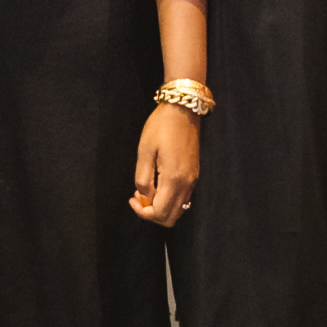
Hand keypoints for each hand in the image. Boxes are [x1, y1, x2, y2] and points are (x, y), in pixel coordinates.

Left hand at [129, 102, 198, 226]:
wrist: (183, 109)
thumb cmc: (161, 126)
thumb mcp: (144, 151)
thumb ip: (143, 178)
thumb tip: (144, 198)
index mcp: (174, 179)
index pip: (160, 213)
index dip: (143, 213)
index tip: (132, 198)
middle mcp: (187, 184)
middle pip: (171, 217)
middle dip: (152, 213)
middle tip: (138, 196)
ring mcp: (192, 180)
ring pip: (178, 209)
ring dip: (160, 206)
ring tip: (146, 188)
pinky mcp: (194, 174)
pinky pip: (182, 197)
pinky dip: (169, 198)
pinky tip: (157, 181)